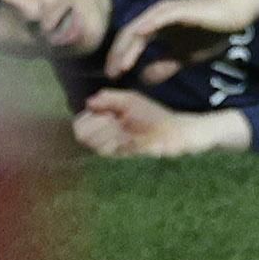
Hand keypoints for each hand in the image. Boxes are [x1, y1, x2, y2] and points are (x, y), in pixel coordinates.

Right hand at [74, 89, 245, 158]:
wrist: (179, 133)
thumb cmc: (154, 117)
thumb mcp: (131, 102)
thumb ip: (110, 98)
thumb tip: (89, 101)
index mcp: (103, 128)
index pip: (79, 126)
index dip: (88, 119)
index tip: (106, 114)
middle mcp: (105, 143)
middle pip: (83, 136)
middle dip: (99, 124)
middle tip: (116, 121)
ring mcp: (115, 154)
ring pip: (97, 144)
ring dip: (111, 132)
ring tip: (126, 130)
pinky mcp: (127, 160)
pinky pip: (116, 150)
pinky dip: (123, 140)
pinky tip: (132, 139)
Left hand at [104, 0, 258, 85]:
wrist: (236, 12)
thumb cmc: (212, 31)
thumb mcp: (185, 56)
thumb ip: (165, 65)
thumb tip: (143, 80)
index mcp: (156, 27)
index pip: (129, 42)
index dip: (119, 58)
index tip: (114, 78)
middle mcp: (156, 17)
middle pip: (128, 36)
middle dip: (117, 56)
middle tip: (112, 76)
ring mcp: (166, 11)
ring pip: (139, 29)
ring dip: (128, 48)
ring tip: (121, 66)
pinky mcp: (179, 9)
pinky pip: (159, 18)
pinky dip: (147, 28)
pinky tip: (140, 37)